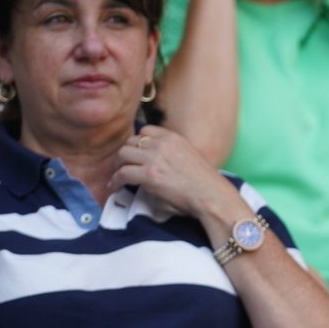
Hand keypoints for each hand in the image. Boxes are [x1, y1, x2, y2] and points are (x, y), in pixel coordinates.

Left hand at [111, 125, 239, 221]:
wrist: (213, 197)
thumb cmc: (207, 184)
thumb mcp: (191, 157)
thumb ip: (172, 154)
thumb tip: (156, 164)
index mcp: (173, 138)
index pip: (145, 131)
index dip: (138, 142)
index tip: (137, 153)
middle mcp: (162, 144)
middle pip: (130, 141)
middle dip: (125, 154)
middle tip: (123, 165)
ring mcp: (154, 159)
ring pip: (123, 154)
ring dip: (118, 165)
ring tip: (118, 175)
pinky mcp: (149, 175)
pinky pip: (122, 173)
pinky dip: (115, 180)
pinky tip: (115, 186)